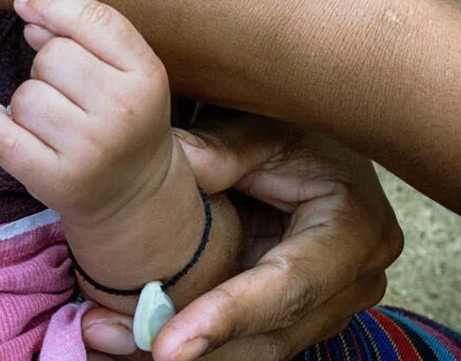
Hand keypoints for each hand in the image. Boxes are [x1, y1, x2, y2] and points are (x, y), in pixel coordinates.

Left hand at [0, 0, 176, 228]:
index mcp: (147, 75)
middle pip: (51, 55)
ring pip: (24, 95)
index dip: (52, 3)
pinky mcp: (58, 180)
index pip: (94, 19)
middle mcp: (123, 111)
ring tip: (52, 121)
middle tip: (66, 93)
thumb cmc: (122, 121)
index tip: (26, 3)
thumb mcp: (124, 72)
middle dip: (46, 66)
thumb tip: (28, 5)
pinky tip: (9, 125)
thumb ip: (83, 32)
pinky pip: (0, 133)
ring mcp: (91, 149)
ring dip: (27, 102)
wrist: (136, 197)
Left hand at [82, 115, 400, 360]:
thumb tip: (182, 167)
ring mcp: (326, 305)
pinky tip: (127, 337)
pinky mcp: (292, 315)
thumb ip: (224, 147)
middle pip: (269, 337)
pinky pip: (242, 344)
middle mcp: (353, 280)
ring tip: (104, 340)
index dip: (227, 317)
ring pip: (252, 351)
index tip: (167, 345)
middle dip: (193, 350)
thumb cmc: (291, 124)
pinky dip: (190, 345)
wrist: (316, 139)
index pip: (288, 286)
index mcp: (355, 229)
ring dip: (184, 353)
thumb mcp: (263, 123)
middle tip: (108, 340)